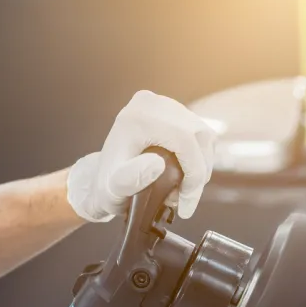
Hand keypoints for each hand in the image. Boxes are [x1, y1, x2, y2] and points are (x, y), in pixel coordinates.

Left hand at [67, 90, 216, 222]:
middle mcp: (152, 104)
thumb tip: (157, 164)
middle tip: (187, 199)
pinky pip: (198, 135)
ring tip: (185, 190)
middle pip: (198, 136)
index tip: (186, 203)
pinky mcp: (173, 113)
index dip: (194, 174)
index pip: (185, 140)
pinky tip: (185, 176)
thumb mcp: (114, 189)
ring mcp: (164, 105)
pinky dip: (198, 158)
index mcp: (138, 117)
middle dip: (199, 173)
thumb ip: (131, 178)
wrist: (102, 179)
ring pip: (203, 135)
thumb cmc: (109, 187)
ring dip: (201, 166)